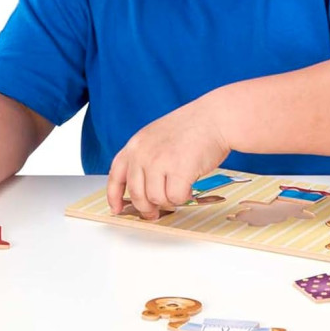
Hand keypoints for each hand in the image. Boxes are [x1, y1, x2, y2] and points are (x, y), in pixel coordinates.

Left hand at [107, 96, 230, 218]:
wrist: (215, 117)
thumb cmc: (193, 127)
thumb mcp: (158, 136)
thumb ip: (146, 157)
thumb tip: (144, 189)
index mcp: (136, 144)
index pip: (116, 175)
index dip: (114, 196)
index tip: (117, 209)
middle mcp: (143, 153)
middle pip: (137, 194)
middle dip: (148, 208)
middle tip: (156, 213)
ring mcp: (159, 162)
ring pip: (157, 199)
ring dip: (170, 200)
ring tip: (181, 188)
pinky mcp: (178, 170)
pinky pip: (176, 198)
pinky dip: (184, 197)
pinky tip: (190, 187)